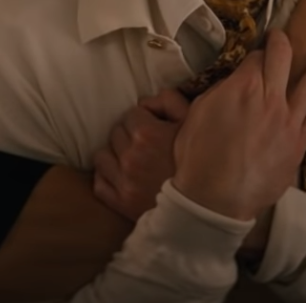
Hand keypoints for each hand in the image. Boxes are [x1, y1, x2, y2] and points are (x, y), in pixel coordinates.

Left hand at [92, 89, 189, 220]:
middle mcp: (130, 156)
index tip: (155, 127)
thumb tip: (148, 101)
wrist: (205, 205)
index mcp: (146, 134)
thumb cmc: (201, 161)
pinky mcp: (120, 202)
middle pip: (116, 133)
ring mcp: (123, 181)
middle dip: (130, 135)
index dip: (144, 119)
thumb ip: (170, 101)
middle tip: (147, 144)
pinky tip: (122, 176)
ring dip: (115, 155)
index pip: (131, 114)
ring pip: (102, 156)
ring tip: (133, 159)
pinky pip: (100, 183)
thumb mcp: (193, 123)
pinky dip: (107, 177)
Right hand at [172, 30, 305, 220]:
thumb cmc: (199, 157)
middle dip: (282, 43)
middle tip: (282, 36)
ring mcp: (288, 120)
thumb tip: (233, 85)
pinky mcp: (298, 143)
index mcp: (242, 87)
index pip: (255, 57)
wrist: (217, 198)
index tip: (254, 54)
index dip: (254, 54)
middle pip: (282, 59)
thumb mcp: (198, 113)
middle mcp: (270, 98)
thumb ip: (220, 93)